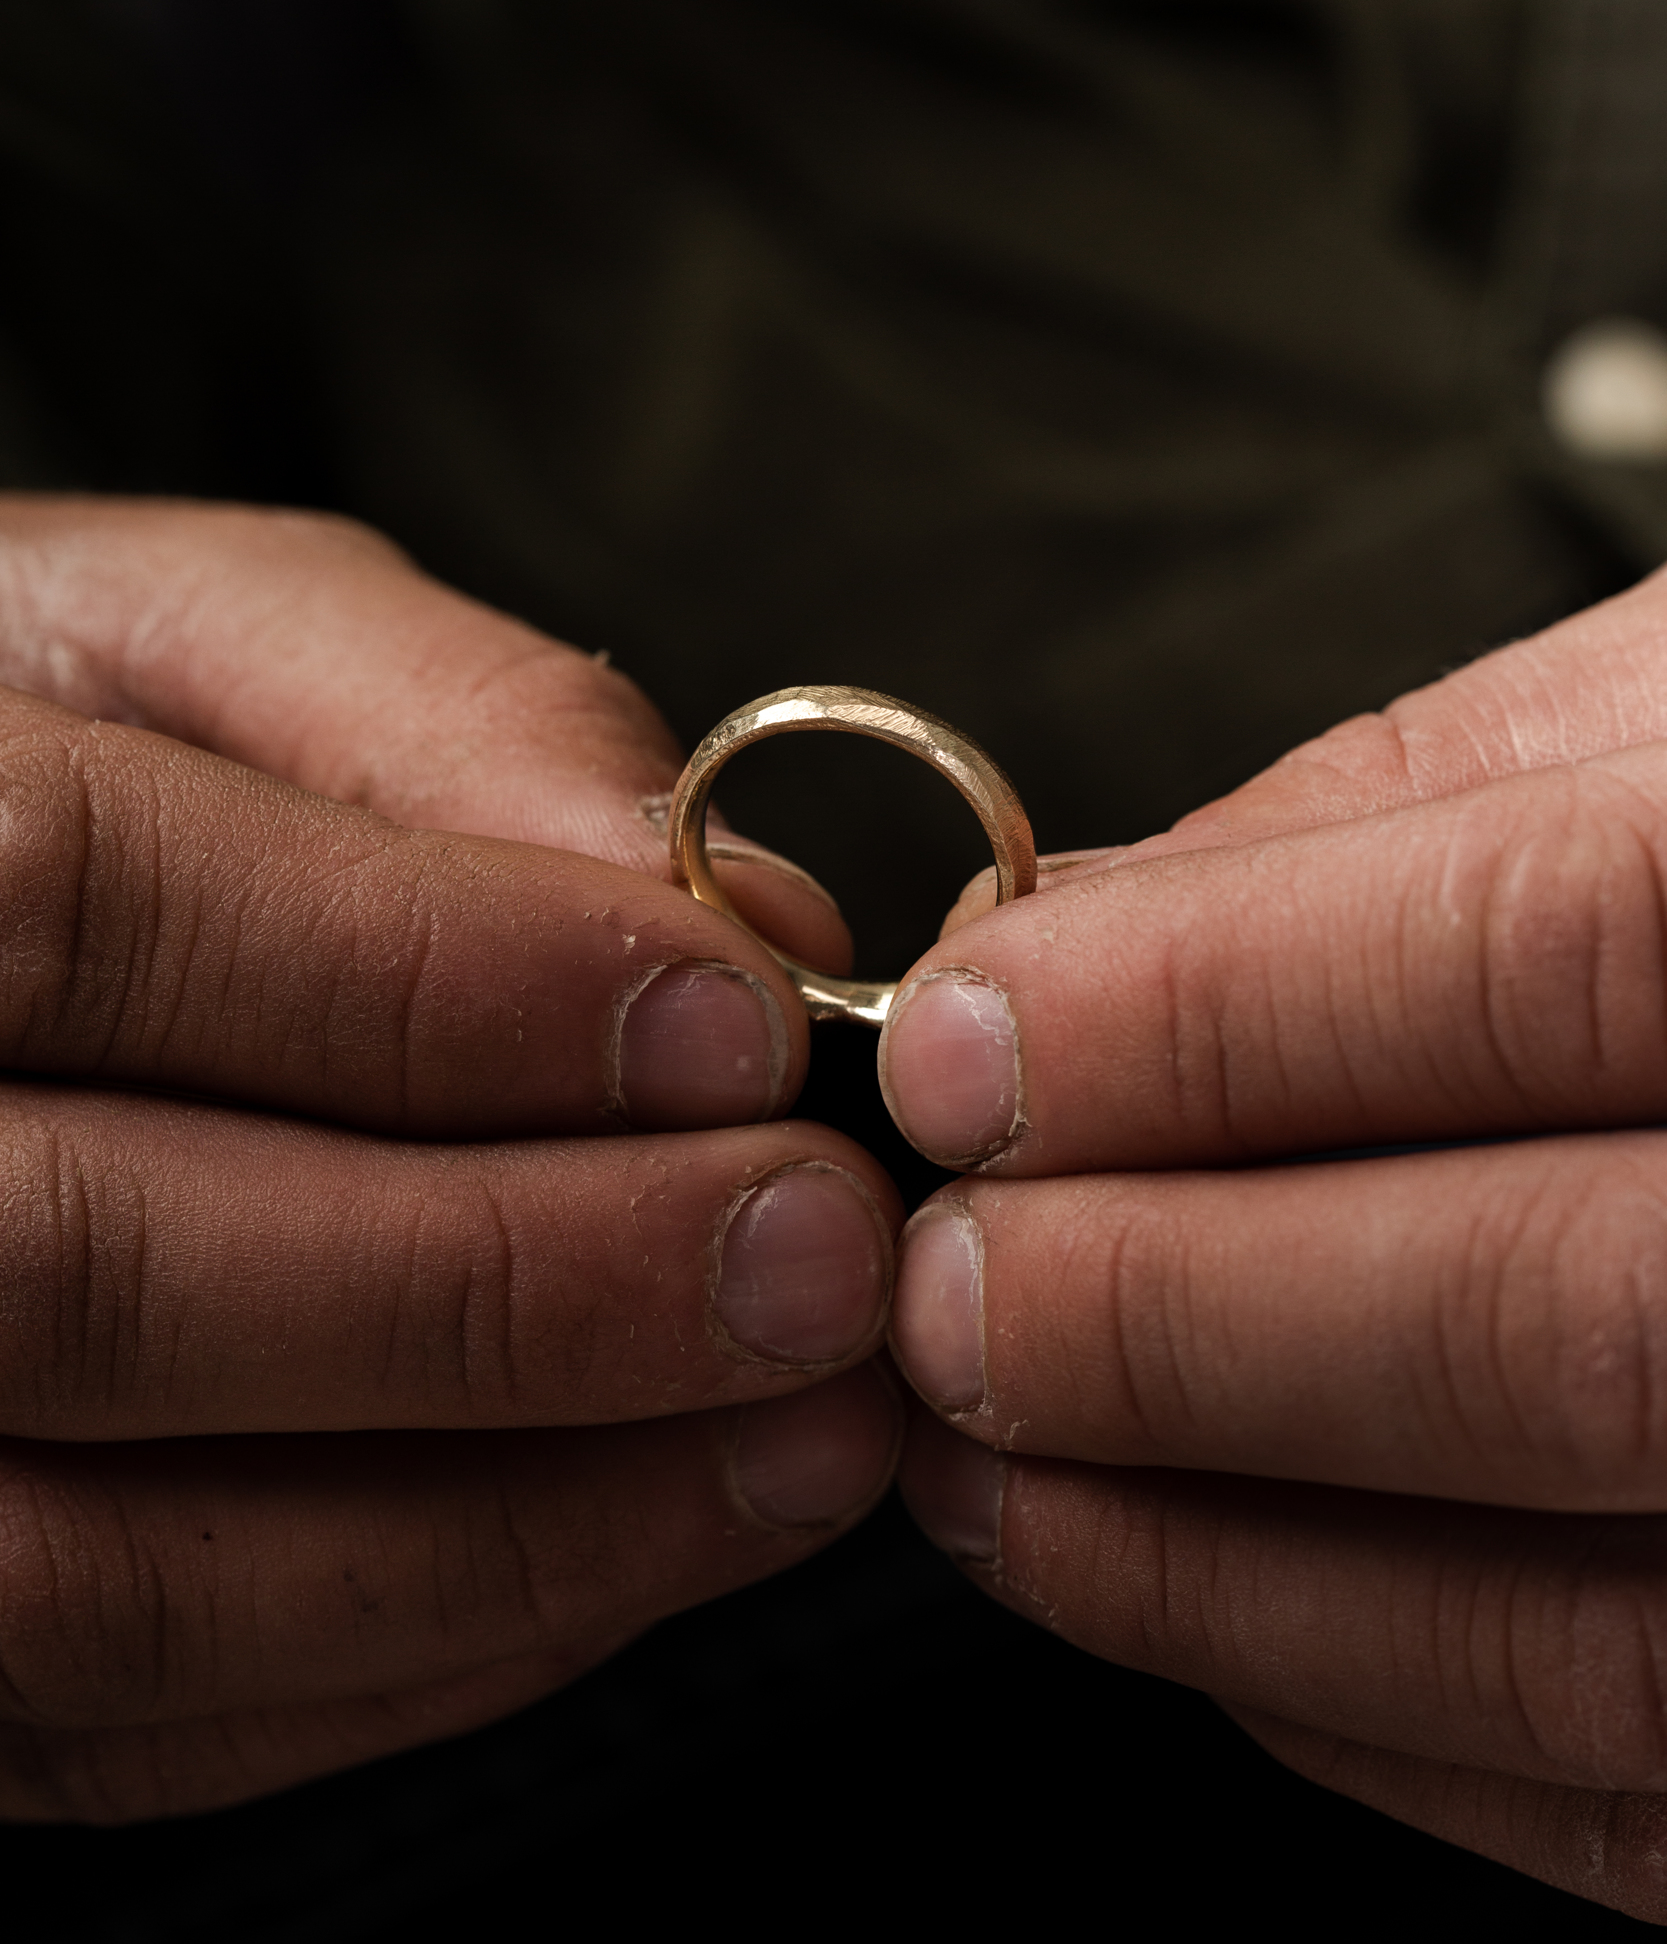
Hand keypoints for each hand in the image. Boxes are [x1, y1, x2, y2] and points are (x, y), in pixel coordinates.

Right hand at [0, 498, 897, 1819]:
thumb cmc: (42, 750)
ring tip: (798, 1427)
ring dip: (516, 1519)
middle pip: (94, 1272)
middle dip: (510, 1281)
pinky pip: (134, 1715)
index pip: (83, 906)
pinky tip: (639, 1531)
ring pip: (110, 1567)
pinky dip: (425, 1649)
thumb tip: (752, 927)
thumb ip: (451, 721)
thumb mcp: (191, 640)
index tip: (738, 1024)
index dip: (433, 982)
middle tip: (817, 1248)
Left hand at [880, 563, 1666, 1923]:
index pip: (1537, 959)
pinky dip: (1356, 1691)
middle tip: (941, 1281)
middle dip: (1162, 1317)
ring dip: (1200, 1552)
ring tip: (989, 1449)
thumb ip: (1408, 809)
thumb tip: (1081, 921)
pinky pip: (1628, 1790)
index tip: (961, 1046)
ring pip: (1574, 1623)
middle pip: (1543, 1324)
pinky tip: (1195, 1572)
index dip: (1204, 1013)